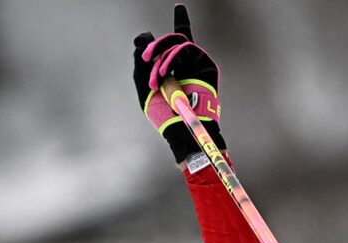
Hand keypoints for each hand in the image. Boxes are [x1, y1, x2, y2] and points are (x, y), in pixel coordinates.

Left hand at [132, 4, 225, 164]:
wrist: (178, 124)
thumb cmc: (160, 109)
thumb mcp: (142, 83)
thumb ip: (141, 60)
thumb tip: (142, 36)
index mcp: (172, 66)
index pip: (174, 43)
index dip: (180, 22)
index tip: (179, 5)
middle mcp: (187, 63)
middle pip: (173, 40)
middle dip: (156, 44)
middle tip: (145, 57)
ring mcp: (197, 63)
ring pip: (178, 43)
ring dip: (162, 58)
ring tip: (157, 76)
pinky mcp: (206, 65)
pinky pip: (187, 49)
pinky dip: (172, 59)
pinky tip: (166, 72)